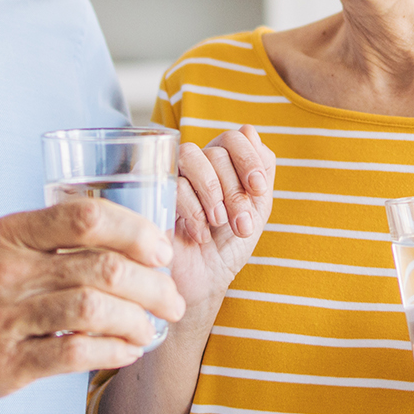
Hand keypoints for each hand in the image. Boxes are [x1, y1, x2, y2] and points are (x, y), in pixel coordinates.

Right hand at [0, 198, 182, 413]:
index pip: (85, 215)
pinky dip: (114, 352)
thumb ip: (41, 242)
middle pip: (101, 267)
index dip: (134, 229)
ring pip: (95, 309)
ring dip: (138, 320)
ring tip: (153, 327)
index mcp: (6, 235)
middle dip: (152, 284)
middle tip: (172, 298)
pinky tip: (127, 352)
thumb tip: (115, 236)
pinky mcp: (5, 366)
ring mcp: (4, 320)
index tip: (161, 248)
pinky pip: (76, 353)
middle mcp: (7, 272)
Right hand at [168, 126, 275, 311]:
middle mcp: (195, 166)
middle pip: (216, 152)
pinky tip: (200, 234)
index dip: (248, 158)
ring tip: (220, 223)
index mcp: (222, 165)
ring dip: (213, 192)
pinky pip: (174, 183)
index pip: (234, 138)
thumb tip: (249, 130)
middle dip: (234, 190)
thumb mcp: (255, 210)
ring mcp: (172, 177)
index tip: (259, 189)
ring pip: (192, 156)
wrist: (202, 283)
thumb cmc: (226, 247)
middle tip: (241, 225)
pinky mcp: (152, 193)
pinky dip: (193, 210)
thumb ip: (260, 172)